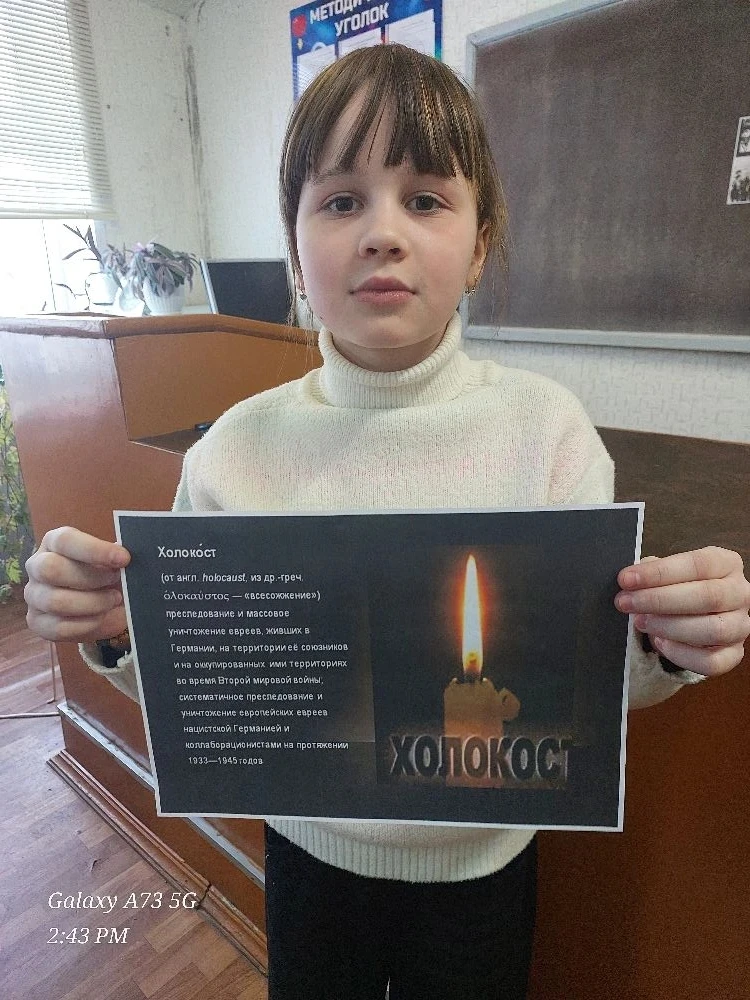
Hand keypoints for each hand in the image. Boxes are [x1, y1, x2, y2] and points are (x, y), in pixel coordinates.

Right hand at [25, 526, 130, 642]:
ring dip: (93, 603)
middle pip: (52, 569)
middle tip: (116, 581)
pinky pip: (59, 627)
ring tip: (113, 600)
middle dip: (91, 578)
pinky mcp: (37, 622)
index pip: (65, 540)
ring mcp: (34, 596)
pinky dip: (87, 624)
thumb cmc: (103, 575)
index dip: (95, 549)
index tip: (124, 559)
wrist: (97, 605)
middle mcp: (37, 566)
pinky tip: (102, 617)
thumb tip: (126, 558)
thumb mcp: (111, 562)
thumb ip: (116, 558)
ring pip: (56, 601)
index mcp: (55, 543)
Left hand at [615, 547, 749, 675]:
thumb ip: (651, 572)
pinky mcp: (734, 654)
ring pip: (713, 629)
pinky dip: (681, 654)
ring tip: (641, 622)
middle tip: (626, 603)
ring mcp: (740, 625)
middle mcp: (740, 593)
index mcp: (726, 564)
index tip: (626, 579)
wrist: (694, 614)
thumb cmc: (678, 587)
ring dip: (670, 627)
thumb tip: (629, 579)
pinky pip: (712, 661)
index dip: (659, 572)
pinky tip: (660, 643)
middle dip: (659, 600)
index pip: (697, 564)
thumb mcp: (667, 572)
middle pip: (707, 596)